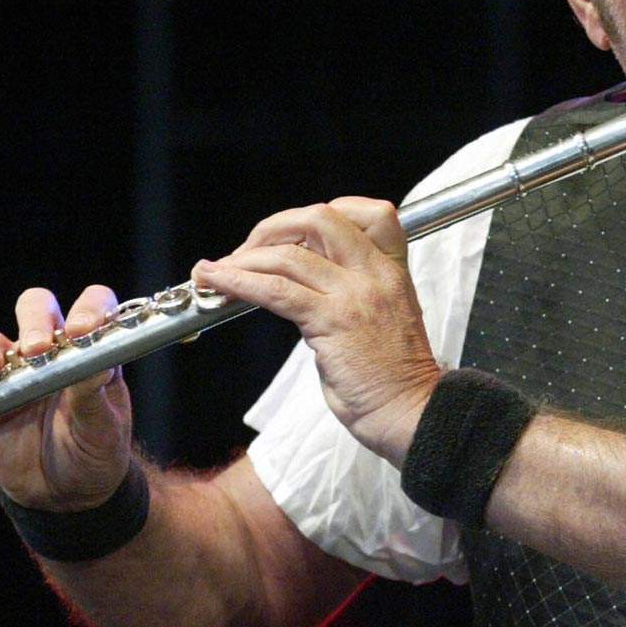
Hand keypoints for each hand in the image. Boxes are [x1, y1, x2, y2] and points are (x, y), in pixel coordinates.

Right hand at [0, 285, 136, 510]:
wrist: (63, 495)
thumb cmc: (92, 454)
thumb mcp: (103, 428)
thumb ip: (94, 394)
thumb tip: (96, 359)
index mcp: (88, 353)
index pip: (91, 308)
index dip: (88, 308)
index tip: (81, 331)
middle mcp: (49, 353)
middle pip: (36, 310)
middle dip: (33, 322)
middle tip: (34, 349)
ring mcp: (12, 373)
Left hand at [194, 197, 442, 462]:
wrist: (409, 414)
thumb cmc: (391, 379)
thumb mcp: (380, 319)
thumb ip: (348, 293)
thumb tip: (300, 283)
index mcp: (392, 271)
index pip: (371, 213)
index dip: (326, 212)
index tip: (293, 233)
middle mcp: (375, 275)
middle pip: (319, 219)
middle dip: (273, 227)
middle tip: (247, 250)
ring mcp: (354, 296)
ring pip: (289, 255)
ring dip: (243, 258)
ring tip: (216, 270)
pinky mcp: (331, 322)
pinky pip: (276, 290)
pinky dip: (239, 281)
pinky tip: (218, 282)